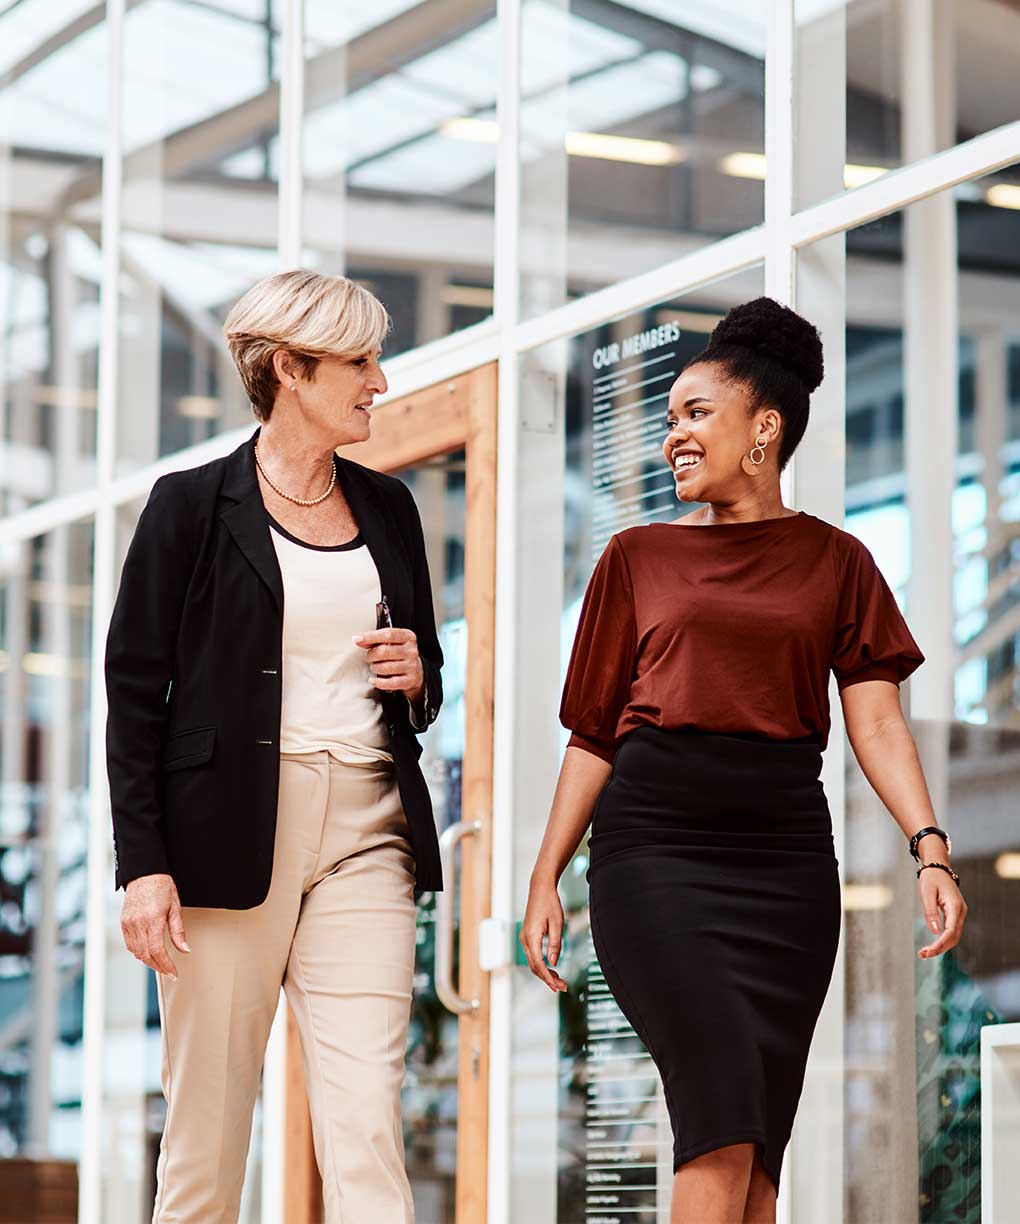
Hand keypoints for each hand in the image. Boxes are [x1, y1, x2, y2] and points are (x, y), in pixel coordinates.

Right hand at [121, 873, 190, 978]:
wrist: (144, 873)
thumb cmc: (161, 886)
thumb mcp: (175, 907)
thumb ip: (178, 931)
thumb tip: (184, 949)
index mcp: (152, 919)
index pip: (157, 950)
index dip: (166, 965)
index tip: (173, 973)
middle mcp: (137, 923)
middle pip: (145, 955)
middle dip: (158, 966)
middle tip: (169, 972)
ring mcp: (128, 923)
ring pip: (136, 952)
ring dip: (148, 961)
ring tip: (160, 964)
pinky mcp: (123, 922)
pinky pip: (129, 944)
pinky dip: (139, 952)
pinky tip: (148, 953)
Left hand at [353, 627, 424, 702]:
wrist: (415, 670)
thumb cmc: (399, 653)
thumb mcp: (391, 641)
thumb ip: (375, 639)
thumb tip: (358, 639)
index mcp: (407, 637)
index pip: (388, 634)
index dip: (371, 636)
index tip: (358, 639)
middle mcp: (411, 651)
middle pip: (384, 651)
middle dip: (371, 655)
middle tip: (370, 657)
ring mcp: (411, 666)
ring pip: (386, 667)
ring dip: (375, 668)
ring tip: (375, 666)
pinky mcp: (409, 680)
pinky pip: (390, 683)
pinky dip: (378, 682)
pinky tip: (373, 680)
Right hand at [520, 877, 567, 992]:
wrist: (540, 888)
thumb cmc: (549, 903)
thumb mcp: (557, 924)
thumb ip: (556, 944)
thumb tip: (553, 962)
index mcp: (531, 937)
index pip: (538, 964)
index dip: (548, 977)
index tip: (557, 985)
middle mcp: (525, 939)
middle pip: (534, 966)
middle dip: (547, 979)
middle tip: (562, 986)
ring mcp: (525, 937)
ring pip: (532, 962)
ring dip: (544, 973)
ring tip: (558, 980)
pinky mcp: (527, 935)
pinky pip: (532, 955)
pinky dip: (541, 964)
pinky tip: (551, 968)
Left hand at [916, 864, 966, 957]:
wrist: (937, 867)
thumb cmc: (931, 878)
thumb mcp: (927, 894)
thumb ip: (931, 912)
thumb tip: (935, 932)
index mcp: (955, 907)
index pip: (950, 931)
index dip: (940, 944)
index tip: (928, 952)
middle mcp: (961, 912)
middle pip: (954, 937)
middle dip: (940, 948)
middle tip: (922, 955)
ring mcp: (959, 913)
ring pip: (953, 936)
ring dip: (941, 946)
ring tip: (923, 953)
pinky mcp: (954, 914)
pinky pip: (951, 931)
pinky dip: (942, 939)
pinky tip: (931, 945)